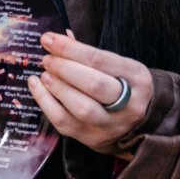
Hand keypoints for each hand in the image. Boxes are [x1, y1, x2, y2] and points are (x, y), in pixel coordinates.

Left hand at [30, 32, 153, 154]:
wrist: (141, 123)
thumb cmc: (124, 86)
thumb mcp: (118, 66)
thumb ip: (89, 54)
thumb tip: (57, 39)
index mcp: (137, 78)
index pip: (100, 60)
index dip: (71, 49)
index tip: (49, 39)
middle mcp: (129, 104)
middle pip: (94, 84)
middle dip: (65, 68)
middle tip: (47, 59)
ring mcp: (111, 125)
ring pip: (81, 107)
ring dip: (57, 87)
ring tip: (44, 75)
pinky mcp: (93, 139)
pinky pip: (65, 123)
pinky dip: (46, 103)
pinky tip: (38, 88)